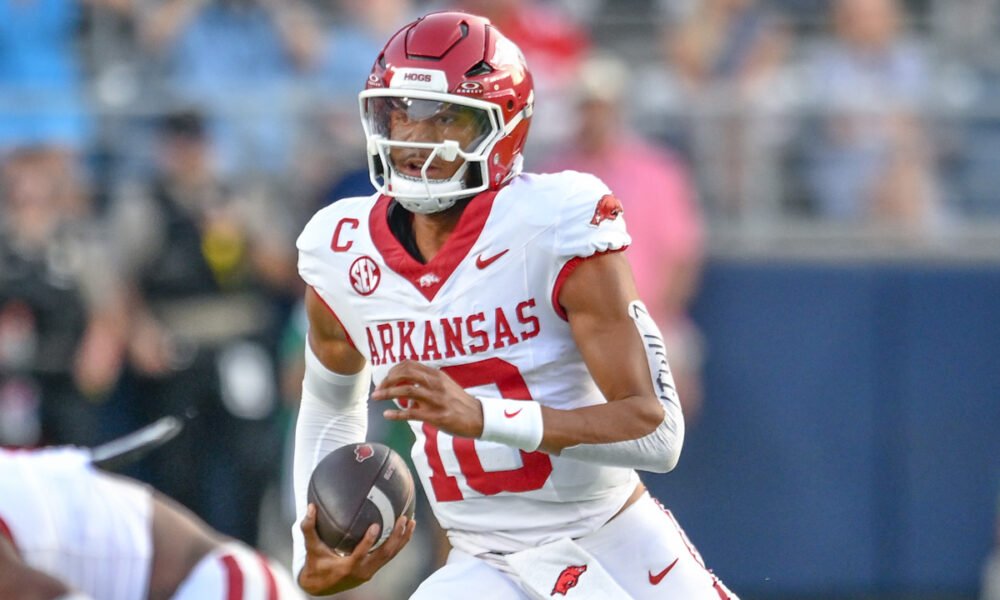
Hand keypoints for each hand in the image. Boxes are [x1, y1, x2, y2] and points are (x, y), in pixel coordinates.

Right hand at [298, 504, 414, 594]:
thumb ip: (309, 528)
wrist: (320, 586)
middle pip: (384, 554)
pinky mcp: (374, 569)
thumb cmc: (315, 564)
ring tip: (412, 522)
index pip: (361, 554)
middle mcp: (362, 571)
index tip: (376, 525)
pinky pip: (389, 556)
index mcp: (347, 567)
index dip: (369, 541)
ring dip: (402, 539)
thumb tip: (310, 507)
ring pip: (391, 555)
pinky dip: (399, 543)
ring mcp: (370, 571)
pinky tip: (406, 530)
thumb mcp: (311, 547)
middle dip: (396, 537)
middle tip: (403, 518)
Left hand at [371, 360, 484, 438]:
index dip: (393, 370)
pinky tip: (387, 415)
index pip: (409, 364)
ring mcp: (435, 399)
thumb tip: (406, 388)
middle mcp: (435, 383)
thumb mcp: (445, 385)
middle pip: (405, 373)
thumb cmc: (460, 402)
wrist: (479, 418)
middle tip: (379, 388)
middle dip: (388, 380)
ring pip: (405, 390)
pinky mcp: (435, 416)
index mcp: (436, 375)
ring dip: (387, 393)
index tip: (386, 378)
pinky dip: (396, 414)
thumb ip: (427, 383)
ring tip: (376, 398)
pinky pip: (411, 413)